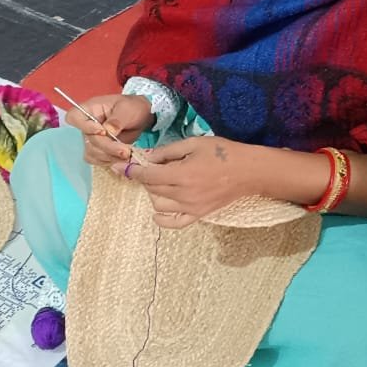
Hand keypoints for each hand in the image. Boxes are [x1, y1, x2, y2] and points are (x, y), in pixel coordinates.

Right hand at [65, 94, 152, 167]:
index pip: (74, 117)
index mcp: (90, 109)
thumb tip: (108, 131)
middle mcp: (87, 125)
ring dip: (109, 156)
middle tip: (125, 151)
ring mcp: (91, 138)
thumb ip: (117, 120)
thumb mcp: (126, 109)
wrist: (140, 116)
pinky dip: (109, 160)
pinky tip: (121, 158)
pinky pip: (96, 159)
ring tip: (127, 154)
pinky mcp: (98, 149)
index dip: (84, 127)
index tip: (103, 131)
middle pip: (87, 140)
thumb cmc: (131, 107)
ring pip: (91, 152)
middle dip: (107, 147)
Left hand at [111, 137, 254, 228]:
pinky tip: (158, 211)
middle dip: (146, 177)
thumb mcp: (193, 143)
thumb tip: (148, 158)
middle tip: (151, 167)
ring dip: (154, 193)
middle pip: (152, 190)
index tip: (118, 167)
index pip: (148, 176)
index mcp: (182, 174)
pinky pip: (175, 223)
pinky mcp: (199, 215)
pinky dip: (163, 219)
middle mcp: (184, 194)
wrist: (248, 171)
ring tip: (162, 181)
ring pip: (159, 205)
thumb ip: (168, 152)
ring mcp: (191, 207)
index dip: (131, 171)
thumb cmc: (222, 152)